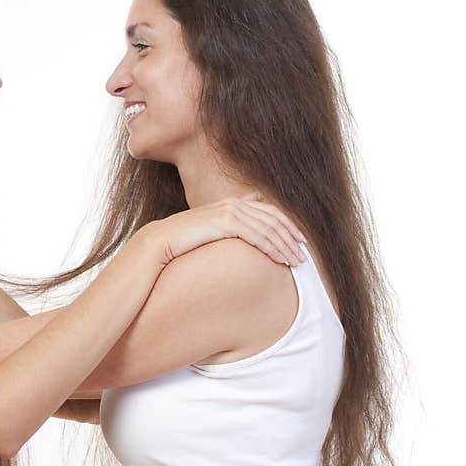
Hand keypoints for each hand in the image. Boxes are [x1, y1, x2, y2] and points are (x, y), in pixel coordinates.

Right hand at [145, 192, 306, 266]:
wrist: (161, 242)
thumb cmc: (183, 242)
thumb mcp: (210, 232)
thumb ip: (229, 228)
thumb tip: (243, 229)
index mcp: (231, 204)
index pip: (268, 212)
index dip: (287, 226)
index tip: (299, 242)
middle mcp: (233, 203)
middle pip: (272, 218)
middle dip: (290, 237)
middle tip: (304, 255)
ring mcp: (230, 211)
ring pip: (268, 228)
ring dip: (285, 246)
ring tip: (296, 262)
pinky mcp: (226, 222)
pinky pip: (257, 235)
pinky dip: (272, 248)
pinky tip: (280, 261)